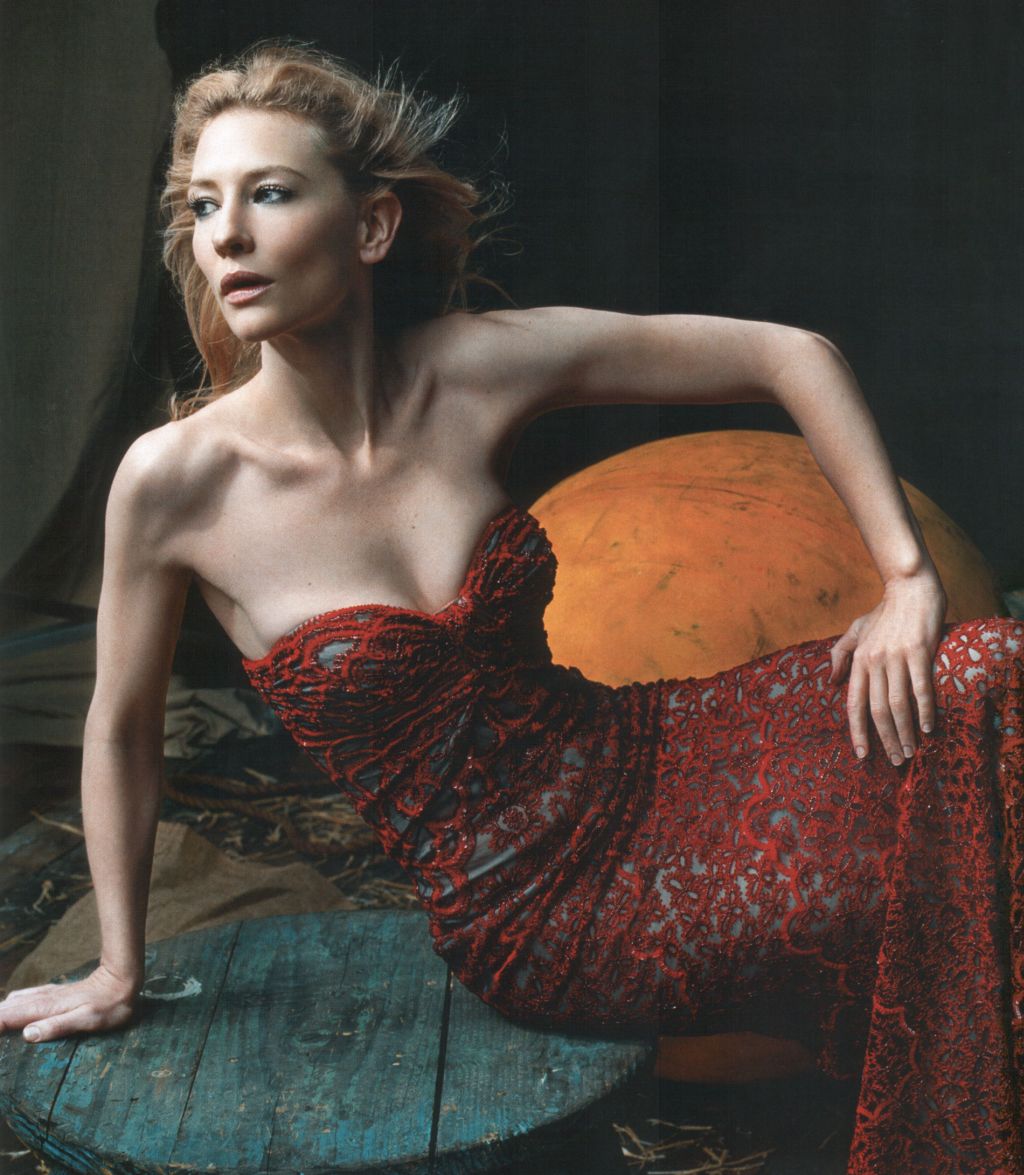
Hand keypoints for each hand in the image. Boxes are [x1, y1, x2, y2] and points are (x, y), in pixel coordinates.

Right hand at [0, 964, 137, 1042]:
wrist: (123, 980)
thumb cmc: (109, 1005)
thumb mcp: (86, 1020)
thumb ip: (57, 1026)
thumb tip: (26, 1034)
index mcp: (46, 1008)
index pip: (9, 1017)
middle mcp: (42, 999)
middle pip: (6, 1009)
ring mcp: (47, 995)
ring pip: (13, 1002)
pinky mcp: (53, 994)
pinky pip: (23, 998)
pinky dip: (9, 1005)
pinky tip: (7, 1007)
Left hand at [829, 572, 945, 764]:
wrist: (909, 588)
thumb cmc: (884, 612)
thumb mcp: (856, 630)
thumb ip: (841, 654)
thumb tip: (832, 681)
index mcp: (859, 660)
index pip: (853, 703)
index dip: (857, 731)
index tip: (862, 755)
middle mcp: (874, 661)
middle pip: (876, 710)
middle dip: (886, 739)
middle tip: (896, 761)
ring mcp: (897, 657)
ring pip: (897, 704)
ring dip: (904, 731)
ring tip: (910, 751)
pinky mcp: (919, 651)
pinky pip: (920, 688)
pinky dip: (924, 710)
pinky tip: (927, 728)